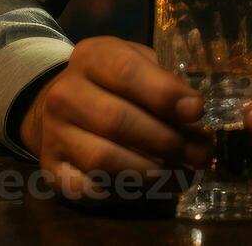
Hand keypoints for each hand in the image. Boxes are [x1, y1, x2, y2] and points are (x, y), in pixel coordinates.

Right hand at [18, 36, 209, 199]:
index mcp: (91, 58)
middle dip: (167, 141)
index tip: (196, 111)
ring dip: (151, 172)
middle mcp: (64, 95)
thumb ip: (163, 81)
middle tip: (199, 154)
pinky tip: (151, 187)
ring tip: (184, 175)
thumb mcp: (138, 64)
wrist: (63, 106)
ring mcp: (54, 134)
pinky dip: (124, 192)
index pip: (126, 72)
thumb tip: (192, 111)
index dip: (164, 93)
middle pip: (117, 120)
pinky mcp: (52, 170)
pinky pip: (88, 189)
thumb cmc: (113, 83)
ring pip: (104, 160)